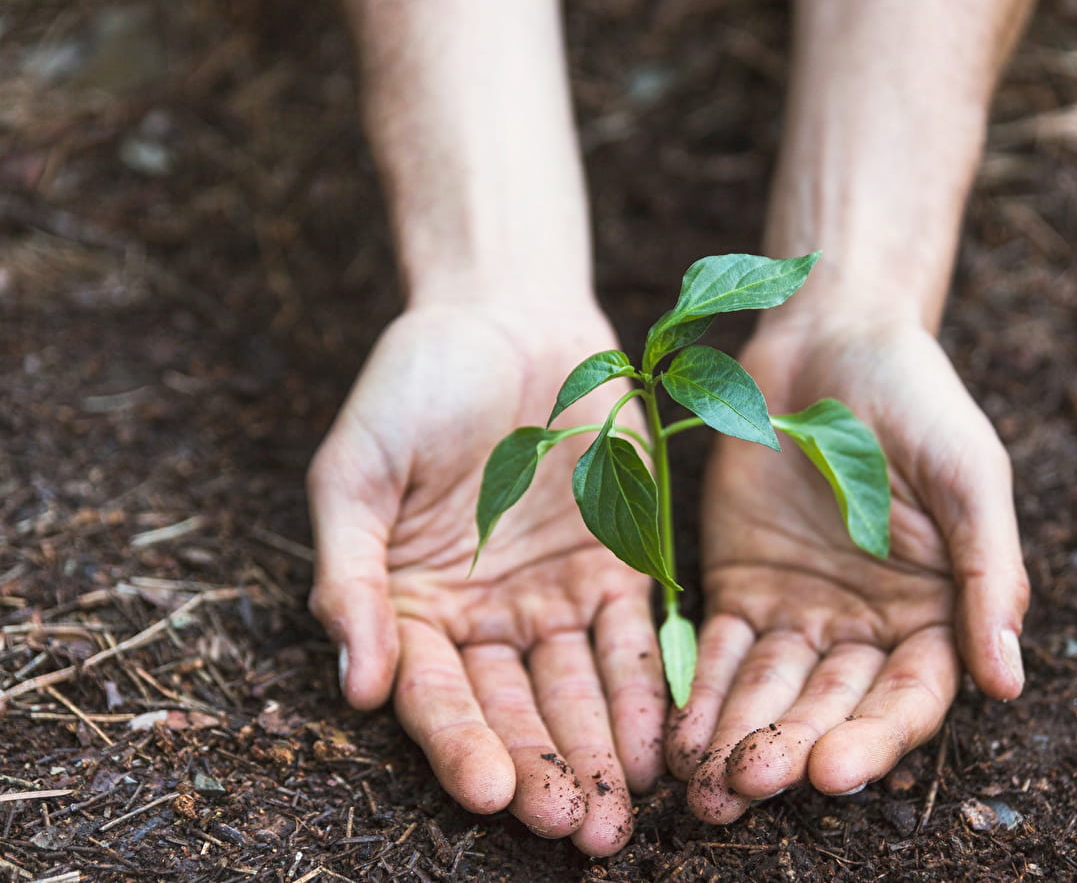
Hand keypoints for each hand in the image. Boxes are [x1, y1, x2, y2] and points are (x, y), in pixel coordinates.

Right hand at [306, 305, 665, 854]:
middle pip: (515, 710)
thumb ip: (351, 575)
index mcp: (413, 606)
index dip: (462, 745)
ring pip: (579, 690)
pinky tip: (662, 738)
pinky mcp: (620, 564)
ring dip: (600, 751)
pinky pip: (636, 637)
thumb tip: (357, 684)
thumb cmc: (413, 383)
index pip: (439, 695)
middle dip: (545, 772)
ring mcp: (554, 595)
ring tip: (621, 811)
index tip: (489, 793)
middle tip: (576, 829)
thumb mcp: (356, 470)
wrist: (504, 311)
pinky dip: (647, 687)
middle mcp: (486, 618)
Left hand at [666, 319, 1028, 822]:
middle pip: (832, 706)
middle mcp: (868, 626)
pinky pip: (720, 651)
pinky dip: (701, 692)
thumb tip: (1009, 683)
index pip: (909, 696)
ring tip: (705, 786)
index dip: (875, 738)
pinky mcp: (741, 586)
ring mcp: (801, 609)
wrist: (832, 336)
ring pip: (771, 692)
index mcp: (937, 612)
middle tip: (748, 784)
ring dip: (740, 737)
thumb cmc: (918, 399)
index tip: (832, 769)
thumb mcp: (970, 476)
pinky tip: (678, 731)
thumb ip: (990, 576)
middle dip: (792, 748)